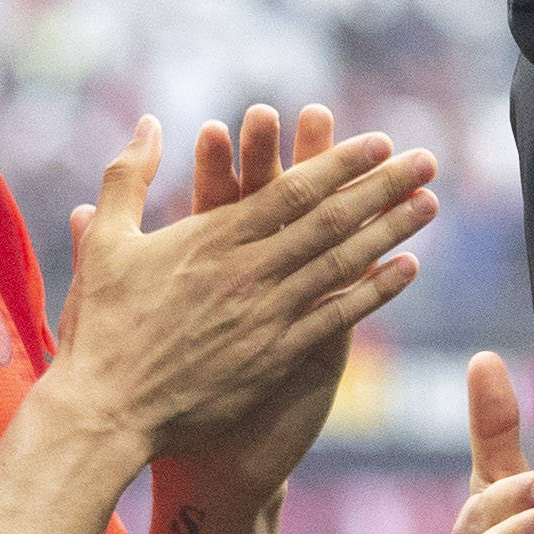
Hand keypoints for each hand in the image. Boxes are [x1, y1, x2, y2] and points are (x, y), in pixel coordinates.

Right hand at [49, 113, 437, 465]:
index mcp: (210, 237)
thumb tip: (150, 122)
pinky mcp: (276, 356)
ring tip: (430, 203)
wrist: (108, 411)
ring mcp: (267, 314)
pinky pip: (337, 315)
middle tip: (427, 159)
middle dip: (383, 185)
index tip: (378, 141)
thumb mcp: (106, 240)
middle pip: (331, 219)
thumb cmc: (102, 327)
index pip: (291, 189)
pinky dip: (374, 290)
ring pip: (342, 262)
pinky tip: (408, 268)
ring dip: (391, 230)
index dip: (339, 163)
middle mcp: (248, 271)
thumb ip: (128, 175)